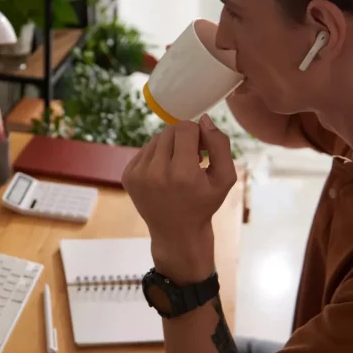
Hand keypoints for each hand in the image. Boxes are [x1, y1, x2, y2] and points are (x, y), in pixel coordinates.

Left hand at [122, 115, 236, 283]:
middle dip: (183, 139)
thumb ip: (219, 145)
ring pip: (156, 139)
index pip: (185, 128)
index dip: (197, 134)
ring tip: (178, 166)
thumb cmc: (204, 204)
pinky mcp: (127, 176)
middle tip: (191, 158)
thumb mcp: (224, 178)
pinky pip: (145, 150)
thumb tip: (203, 119)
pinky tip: (164, 173)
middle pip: (170, 131)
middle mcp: (156, 173)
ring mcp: (138, 175)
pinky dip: (156, 156)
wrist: (176, 233)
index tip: (202, 150)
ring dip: (169, 146)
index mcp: (182, 174)